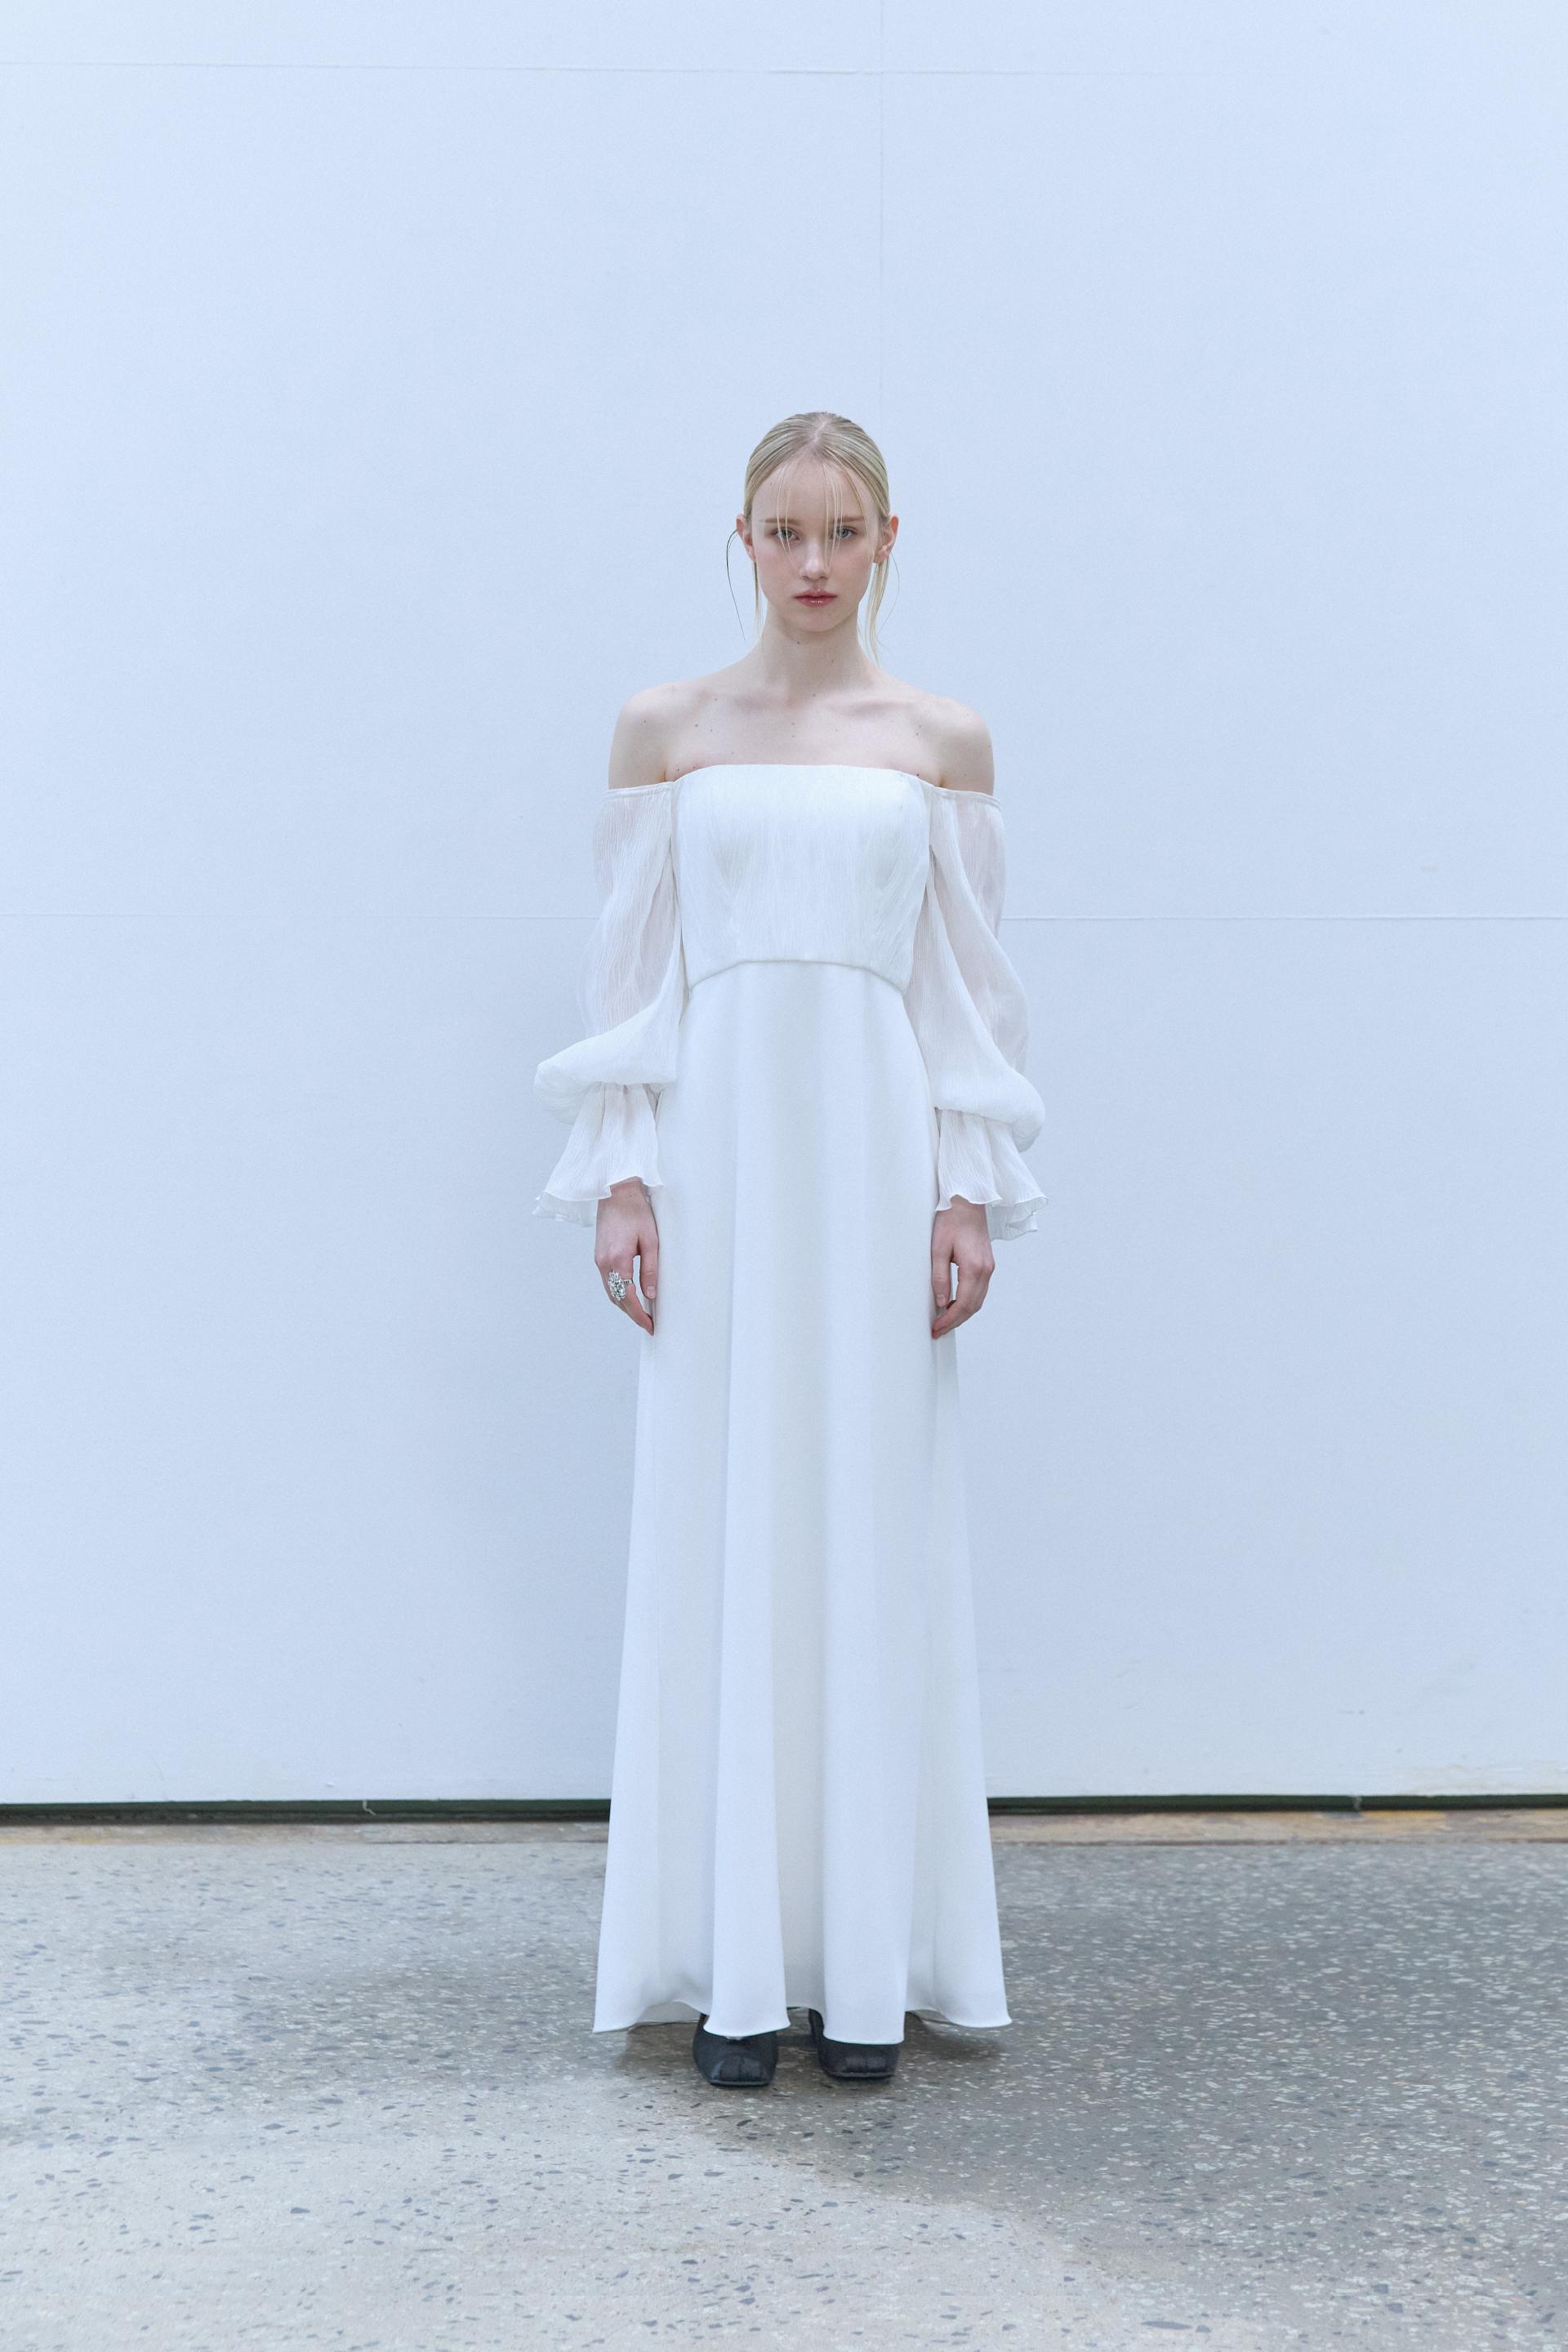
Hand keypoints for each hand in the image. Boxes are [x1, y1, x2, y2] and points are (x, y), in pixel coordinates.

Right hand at [595, 1179, 658, 1333]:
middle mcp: (604, 1263)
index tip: (650, 1326)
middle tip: (648, 1324)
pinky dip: (618, 1293)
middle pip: (617, 1299)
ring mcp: (599, 1260)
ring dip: (624, 1305)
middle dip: (632, 1314)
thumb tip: (651, 1295)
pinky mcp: (598, 1256)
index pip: (628, 1297)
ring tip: (640, 1314)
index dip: (639, 1315)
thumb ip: (650, 1270)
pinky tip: (629, 1295)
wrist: (616, 1192)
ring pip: (610, 1292)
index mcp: (618, 1260)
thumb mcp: (651, 1241)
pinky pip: (607, 1282)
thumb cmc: (635, 1212)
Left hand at [931, 1197, 993, 1336]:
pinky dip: (968, 1302)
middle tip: (938, 1329)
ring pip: (978, 1300)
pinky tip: (955, 1303)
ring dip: (963, 1313)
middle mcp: (986, 1270)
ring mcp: (989, 1267)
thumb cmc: (951, 1221)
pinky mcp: (987, 1264)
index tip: (937, 1328)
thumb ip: (939, 1277)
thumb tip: (941, 1302)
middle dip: (956, 1321)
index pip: (964, 1304)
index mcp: (975, 1268)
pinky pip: (980, 1290)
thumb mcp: (938, 1249)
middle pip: (973, 1306)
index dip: (950, 1320)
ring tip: (944, 1320)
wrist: (967, 1202)